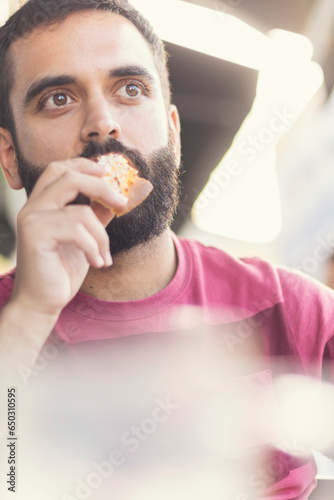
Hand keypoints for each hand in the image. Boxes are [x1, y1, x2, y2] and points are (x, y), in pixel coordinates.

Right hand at [11, 157, 127, 320]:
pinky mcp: (35, 235)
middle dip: (101, 186)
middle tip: (122, 203)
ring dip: (101, 236)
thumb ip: (96, 216)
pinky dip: (94, 247)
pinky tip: (97, 263)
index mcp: (41, 204)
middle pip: (67, 176)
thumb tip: (117, 198)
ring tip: (104, 257)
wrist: (42, 303)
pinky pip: (77, 230)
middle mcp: (32, 208)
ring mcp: (31, 220)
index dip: (84, 165)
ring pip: (80, 211)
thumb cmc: (61, 271)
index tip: (108, 172)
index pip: (58, 169)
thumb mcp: (86, 239)